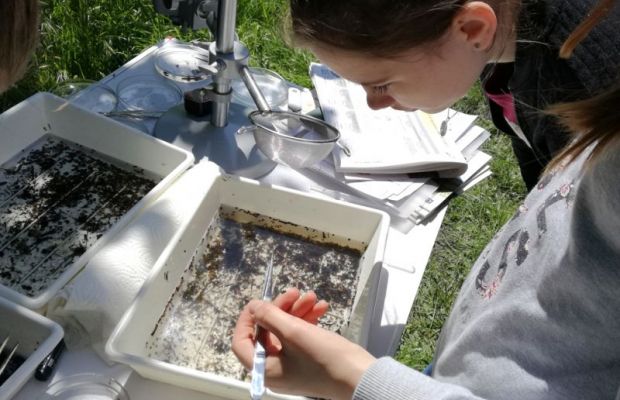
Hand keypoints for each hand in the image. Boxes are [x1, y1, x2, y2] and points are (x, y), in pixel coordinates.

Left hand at [232, 288, 375, 399]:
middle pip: (267, 332)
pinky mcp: (308, 361)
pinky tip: (322, 308)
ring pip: (286, 332)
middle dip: (281, 309)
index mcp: (264, 369)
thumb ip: (269, 316)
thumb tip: (254, 307)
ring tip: (313, 297)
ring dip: (298, 311)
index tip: (259, 301)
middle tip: (296, 292)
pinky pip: (301, 337)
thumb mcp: (294, 332)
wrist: (361, 377)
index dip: (247, 319)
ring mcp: (292, 366)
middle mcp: (275, 370)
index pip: (242, 343)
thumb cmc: (325, 358)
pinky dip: (308, 321)